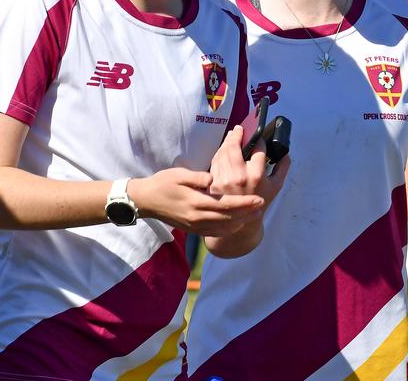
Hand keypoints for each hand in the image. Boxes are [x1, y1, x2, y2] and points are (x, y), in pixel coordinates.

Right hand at [129, 167, 263, 236]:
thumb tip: (213, 178)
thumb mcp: (179, 174)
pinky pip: (214, 232)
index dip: (244, 203)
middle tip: (262, 206)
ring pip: (223, 228)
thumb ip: (197, 177)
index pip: (226, 205)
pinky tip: (236, 224)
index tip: (258, 199)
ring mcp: (195, 226)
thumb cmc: (163, 183)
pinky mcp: (192, 229)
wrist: (145, 200)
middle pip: (228, 218)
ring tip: (254, 214)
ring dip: (240, 221)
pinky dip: (228, 229)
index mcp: (196, 203)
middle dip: (247, 212)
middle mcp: (197, 217)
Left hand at [208, 123, 288, 206]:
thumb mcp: (277, 186)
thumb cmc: (260, 202)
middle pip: (235, 147)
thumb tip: (285, 153)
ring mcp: (225, 179)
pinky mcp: (214, 182)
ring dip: (227, 141)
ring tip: (232, 136)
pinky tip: (224, 150)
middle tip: (239, 128)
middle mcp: (239, 176)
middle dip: (237, 134)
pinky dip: (219, 153)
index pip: (258, 149)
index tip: (259, 138)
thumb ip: (283, 167)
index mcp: (257, 175)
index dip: (259, 141)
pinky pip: (215, 162)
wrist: (241, 222)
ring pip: (223, 152)